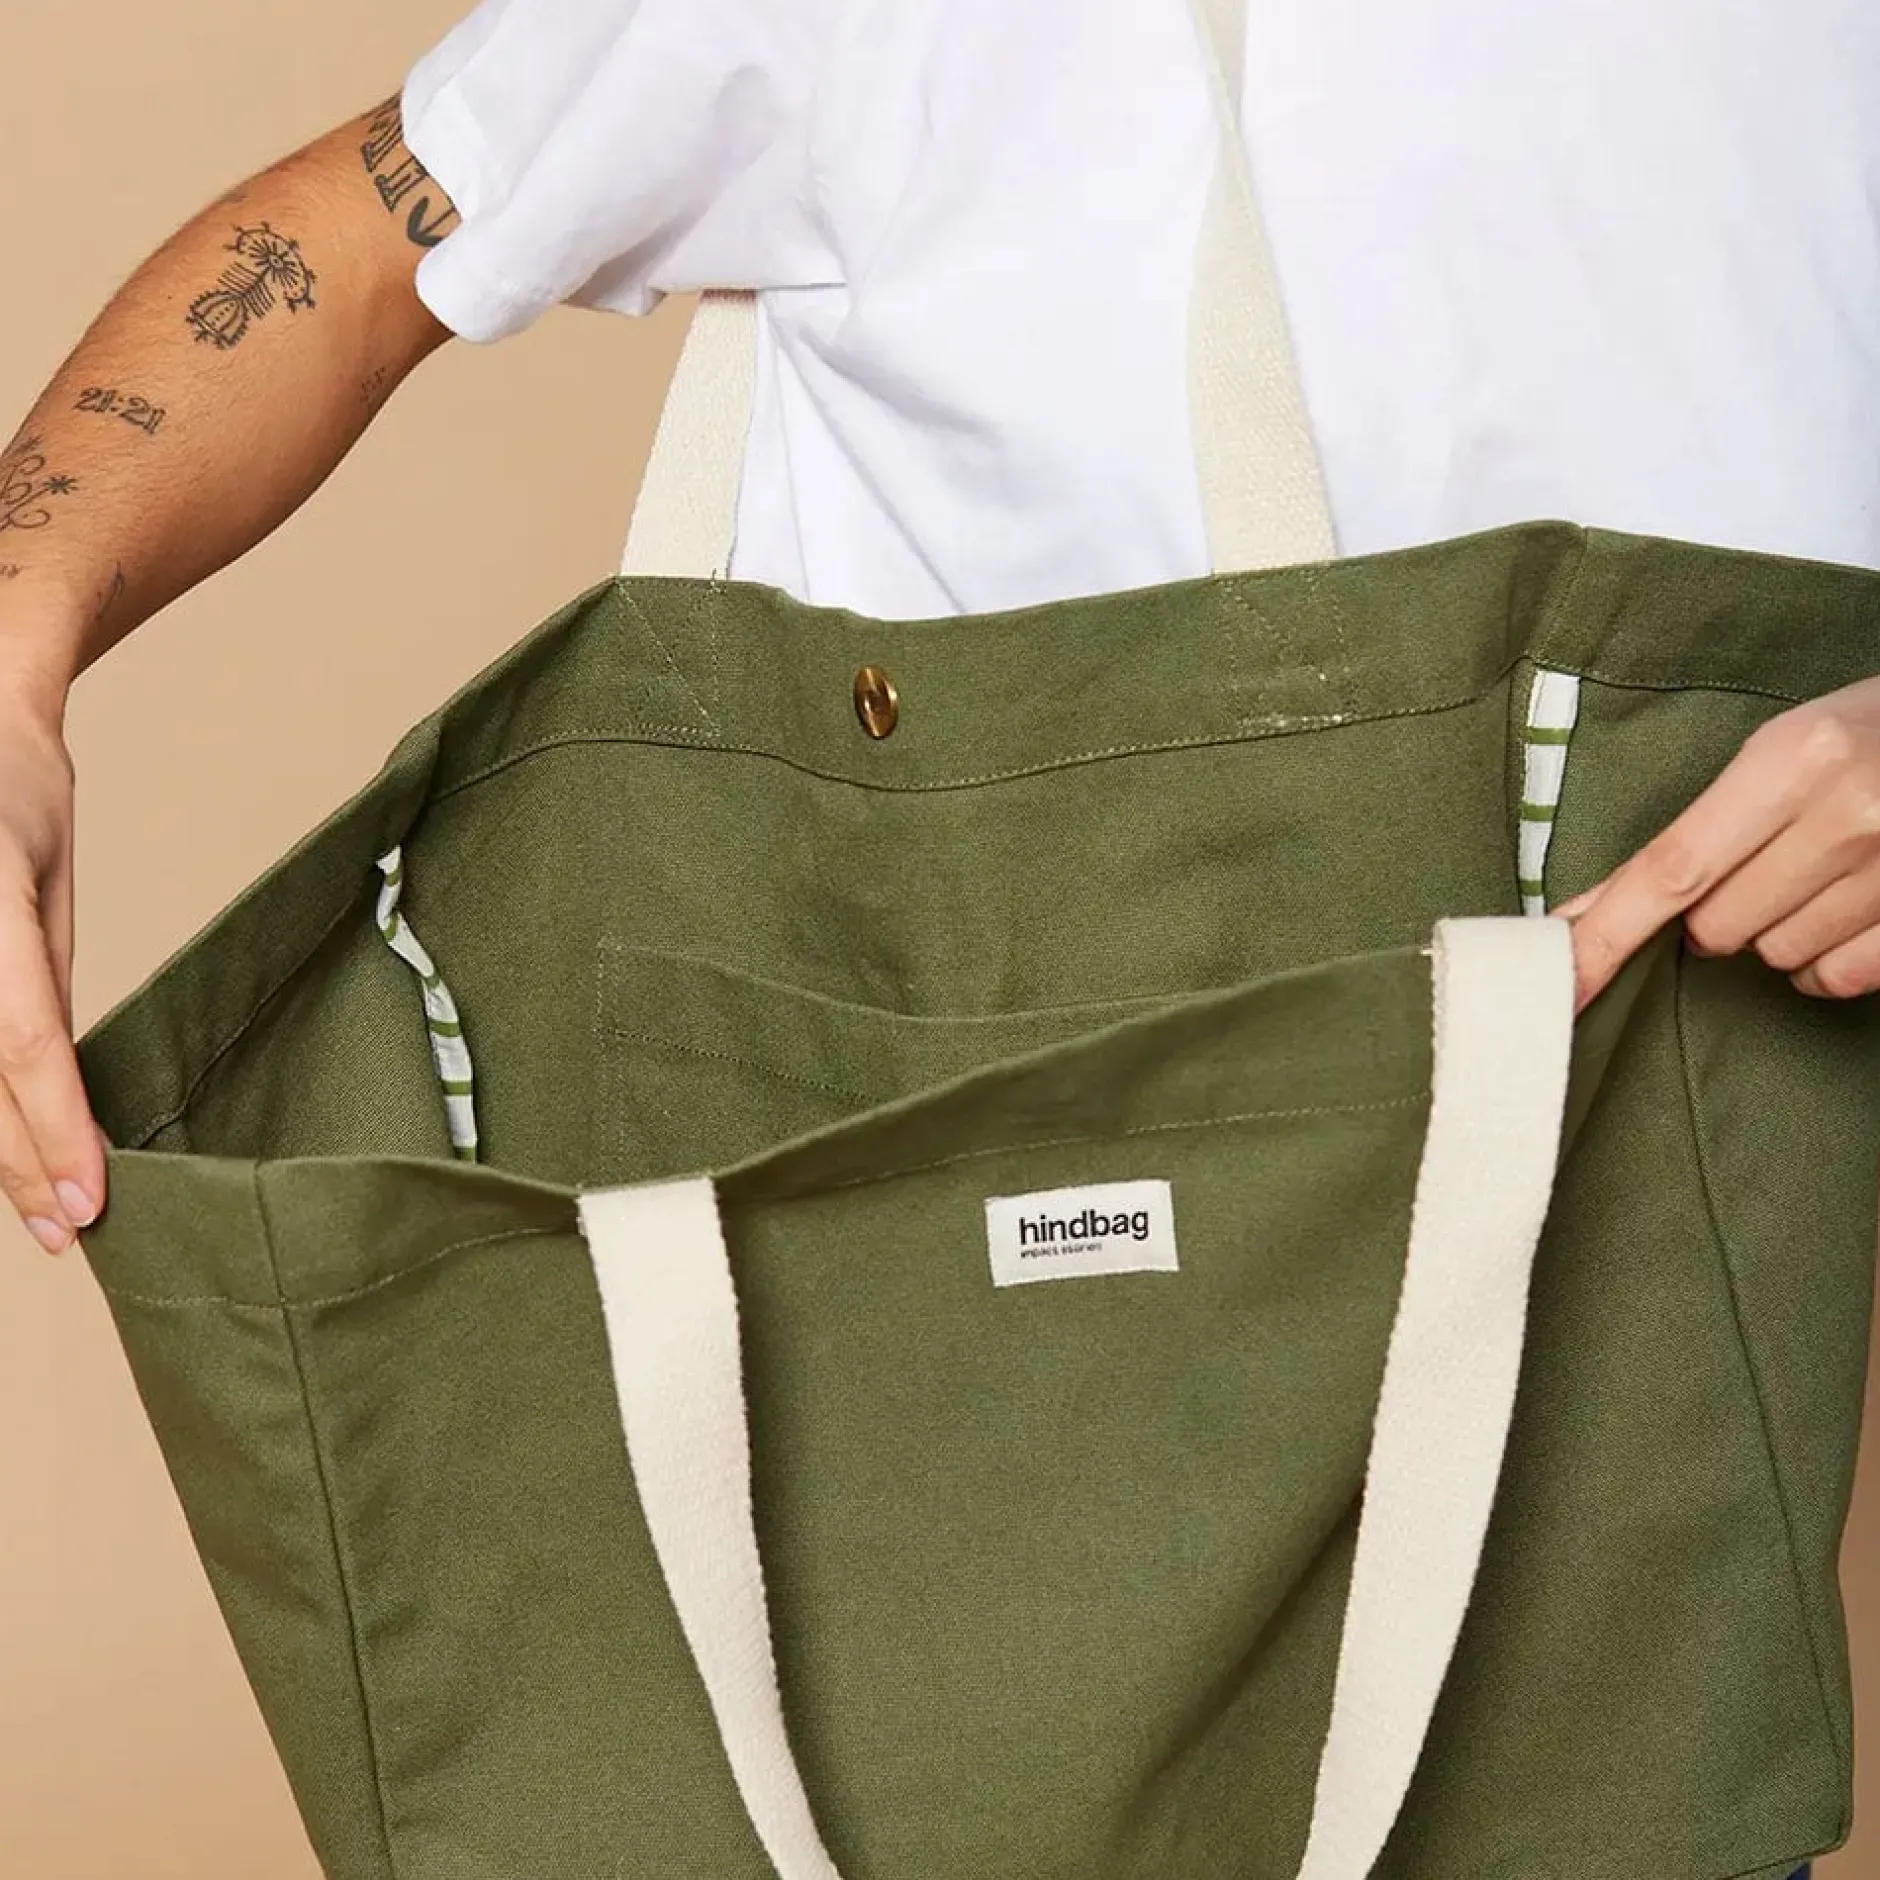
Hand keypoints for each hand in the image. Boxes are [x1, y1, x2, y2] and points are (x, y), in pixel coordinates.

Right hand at [0, 669, 101, 1251]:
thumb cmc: (10, 798)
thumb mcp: (42, 891)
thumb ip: (37, 982)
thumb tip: (58, 1090)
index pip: (21, 1044)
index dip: (53, 1132)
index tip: (89, 1202)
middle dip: (17, 1166)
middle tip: (68, 1233)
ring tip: (40, 1208)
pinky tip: (5, 1150)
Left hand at [1563, 675, 1879, 1012]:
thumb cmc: (1873, 731)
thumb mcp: (1787, 745)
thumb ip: (1701, 825)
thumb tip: (1595, 910)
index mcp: (1794, 759)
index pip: (1672, 866)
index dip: (1608, 932)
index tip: (1562, 978)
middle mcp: (1846, 816)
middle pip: (1717, 925)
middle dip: (1716, 911)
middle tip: (1759, 864)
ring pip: (1776, 955)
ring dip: (1774, 932)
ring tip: (1813, 876)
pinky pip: (1838, 978)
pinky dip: (1825, 962)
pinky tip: (1841, 914)